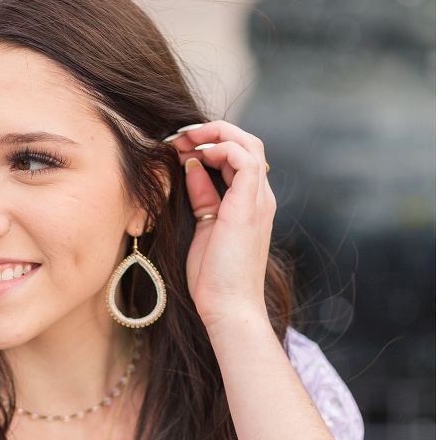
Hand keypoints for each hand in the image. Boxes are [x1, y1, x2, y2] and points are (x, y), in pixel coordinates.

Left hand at [169, 121, 274, 329]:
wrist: (228, 307)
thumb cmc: (214, 277)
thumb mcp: (203, 227)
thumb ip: (201, 196)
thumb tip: (189, 167)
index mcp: (250, 203)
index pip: (238, 157)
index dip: (209, 145)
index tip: (178, 149)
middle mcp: (261, 197)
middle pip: (247, 143)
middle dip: (212, 132)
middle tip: (180, 137)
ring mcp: (259, 200)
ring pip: (249, 143)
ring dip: (215, 135)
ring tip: (184, 141)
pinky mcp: (250, 204)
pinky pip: (243, 158)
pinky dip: (220, 148)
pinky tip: (195, 156)